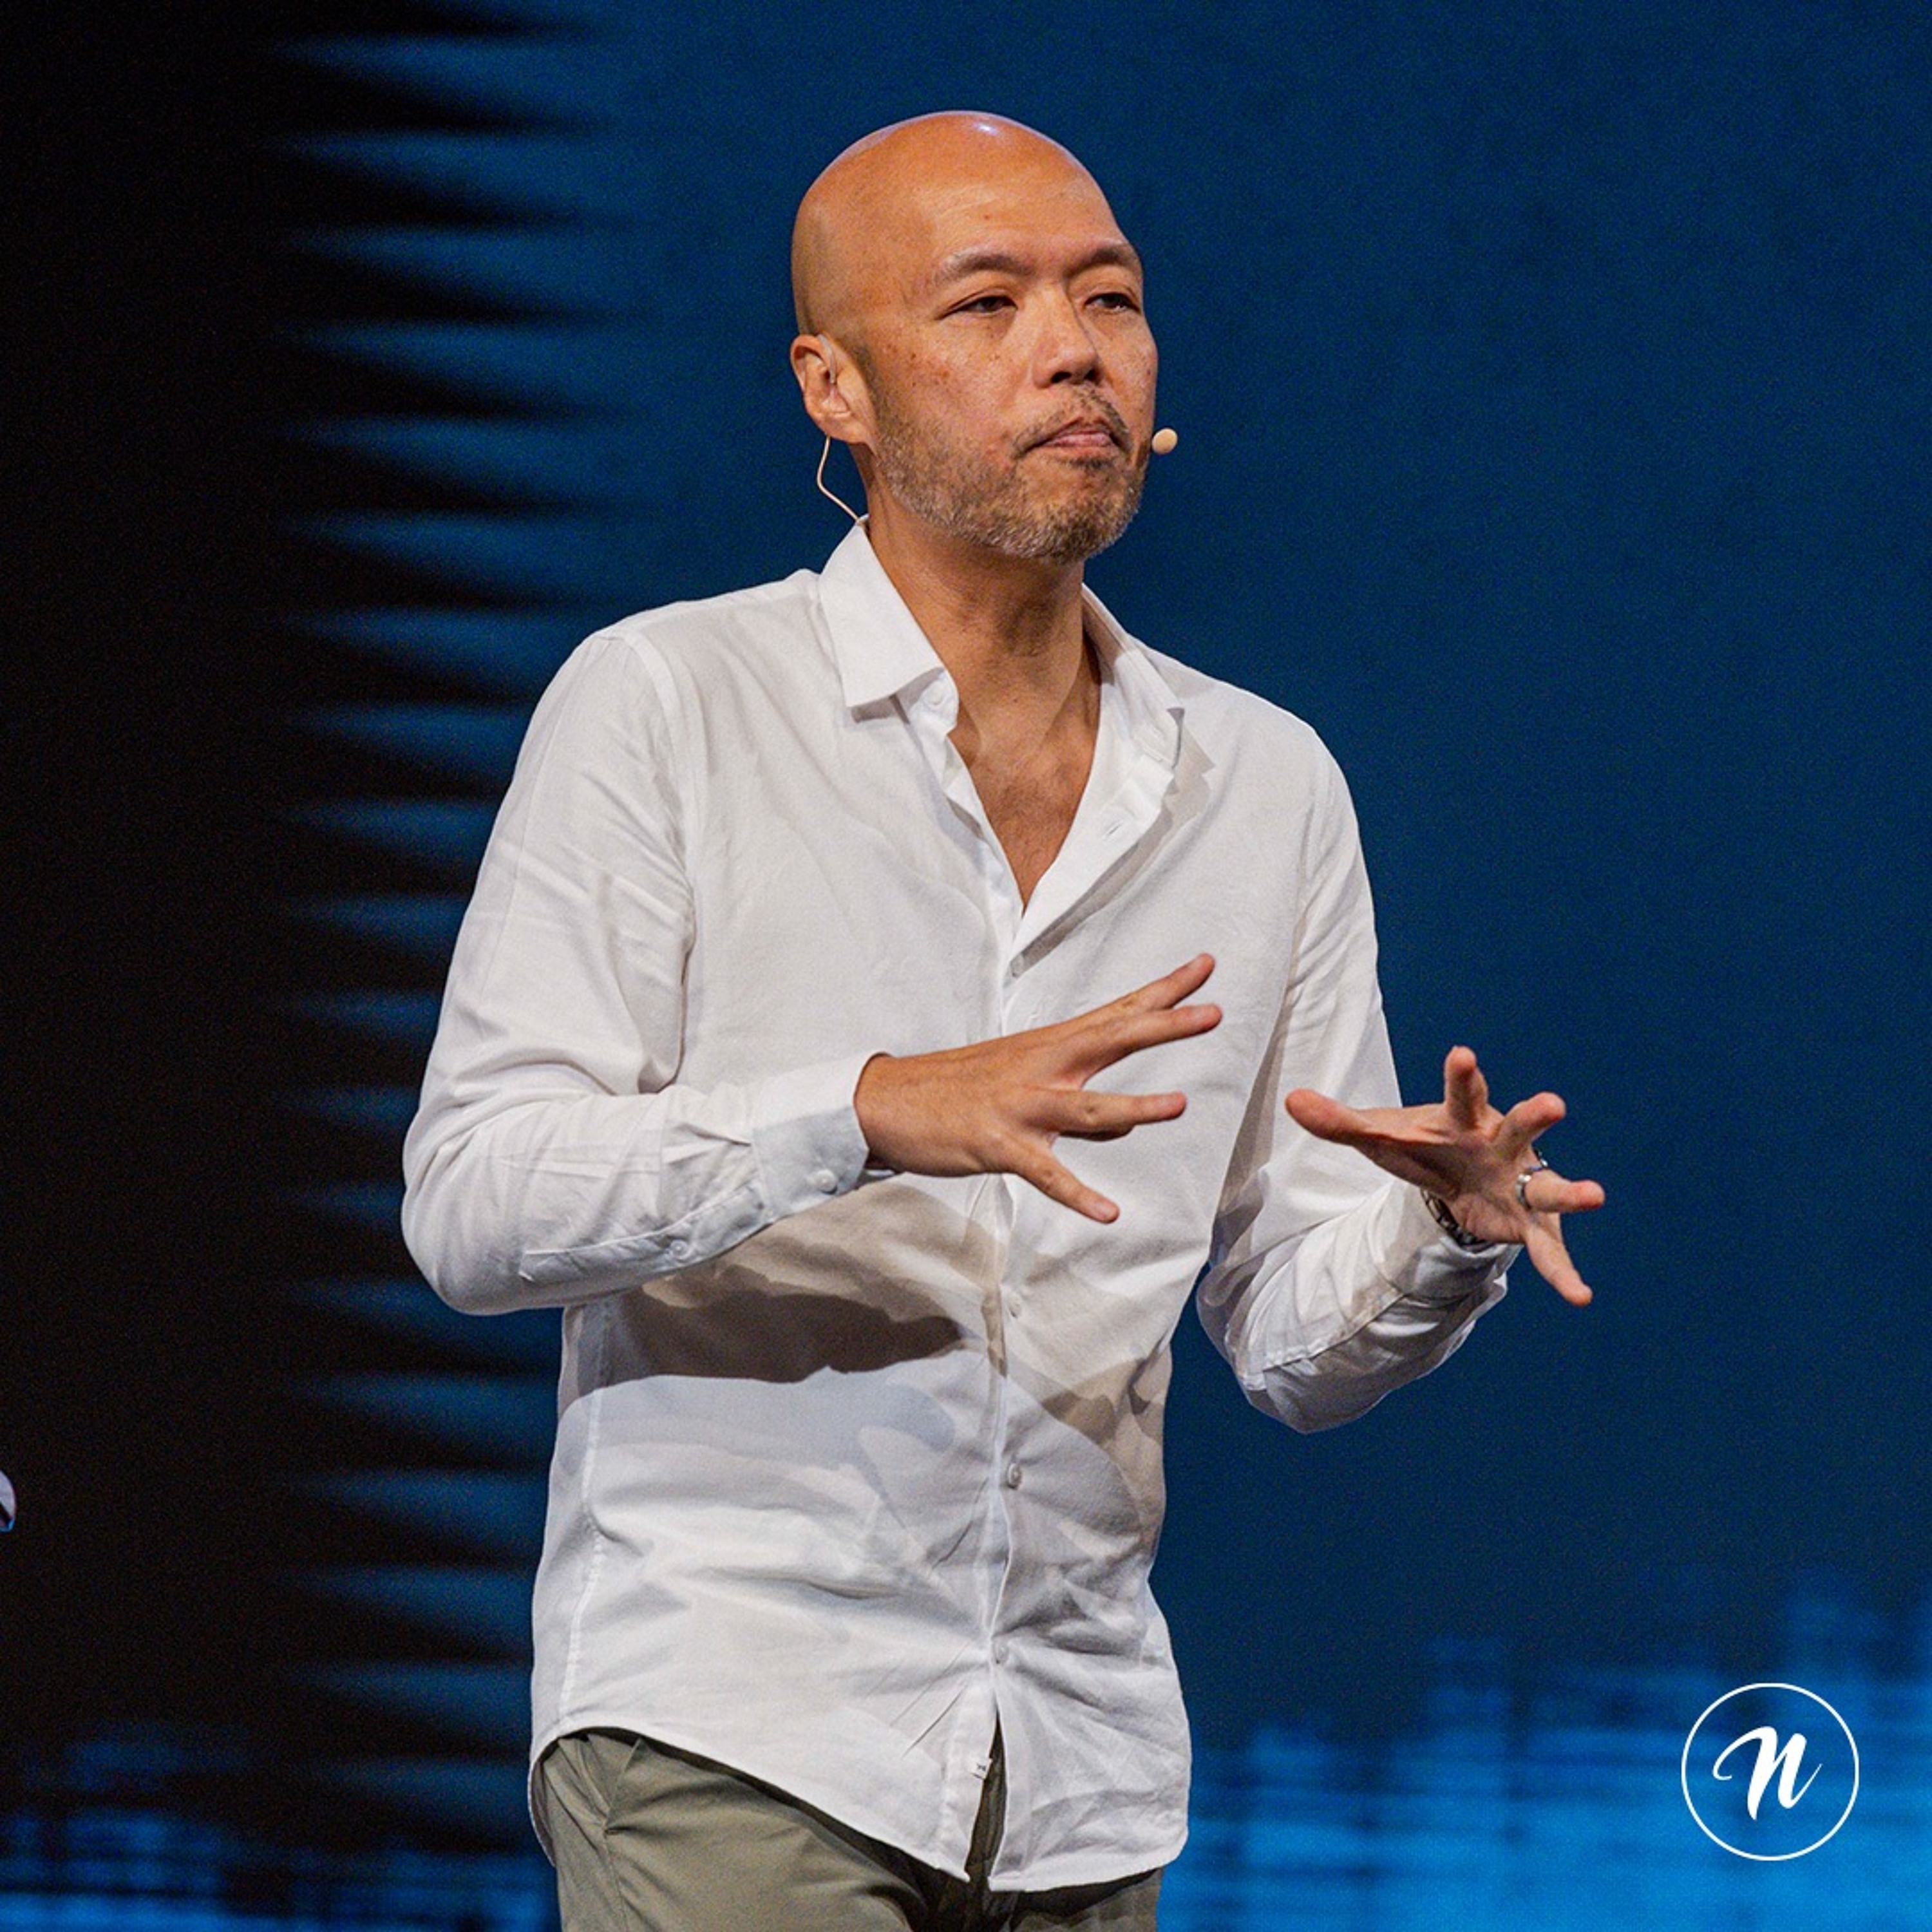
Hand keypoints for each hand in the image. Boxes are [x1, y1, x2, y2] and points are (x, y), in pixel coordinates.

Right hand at [855, 955, 1221, 1221]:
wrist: (886, 1100)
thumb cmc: (960, 1088)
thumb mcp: (1021, 1077)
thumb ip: (1079, 1097)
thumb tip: (1127, 1123)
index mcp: (1050, 1046)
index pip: (1118, 1010)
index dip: (1164, 990)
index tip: (1206, 966)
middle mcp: (1043, 1067)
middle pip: (1113, 1040)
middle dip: (1164, 1026)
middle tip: (1213, 1012)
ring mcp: (1021, 1106)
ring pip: (1088, 1108)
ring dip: (1134, 1109)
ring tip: (1179, 1106)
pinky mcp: (999, 1145)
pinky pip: (1046, 1173)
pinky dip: (1077, 1194)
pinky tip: (1108, 1213)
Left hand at [1285, 1045, 1604, 1305]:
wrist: (1461, 1180)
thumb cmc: (1426, 1147)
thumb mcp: (1382, 1137)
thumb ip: (1341, 1123)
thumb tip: (1291, 1101)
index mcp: (1465, 1119)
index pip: (1462, 1093)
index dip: (1462, 1074)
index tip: (1461, 1053)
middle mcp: (1502, 1145)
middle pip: (1520, 1127)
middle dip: (1535, 1115)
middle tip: (1553, 1104)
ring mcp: (1522, 1183)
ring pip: (1548, 1185)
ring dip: (1570, 1190)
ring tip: (1596, 1195)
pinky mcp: (1530, 1224)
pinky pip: (1550, 1250)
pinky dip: (1564, 1273)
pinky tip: (1581, 1298)